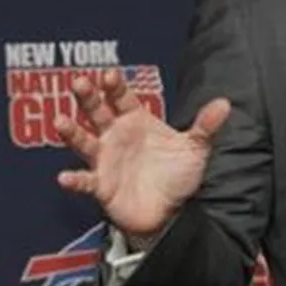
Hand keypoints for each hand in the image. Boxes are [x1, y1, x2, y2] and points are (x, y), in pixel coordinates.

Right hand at [54, 68, 230, 236]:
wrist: (172, 211)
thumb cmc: (178, 176)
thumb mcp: (195, 148)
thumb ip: (206, 126)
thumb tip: (224, 104)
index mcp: (136, 122)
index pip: (122, 98)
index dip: (115, 86)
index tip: (109, 75)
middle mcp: (116, 137)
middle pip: (97, 112)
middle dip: (88, 97)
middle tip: (79, 82)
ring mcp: (106, 160)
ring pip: (84, 142)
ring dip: (72, 132)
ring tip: (61, 122)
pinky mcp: (102, 186)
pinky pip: (85, 182)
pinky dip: (75, 180)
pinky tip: (66, 177)